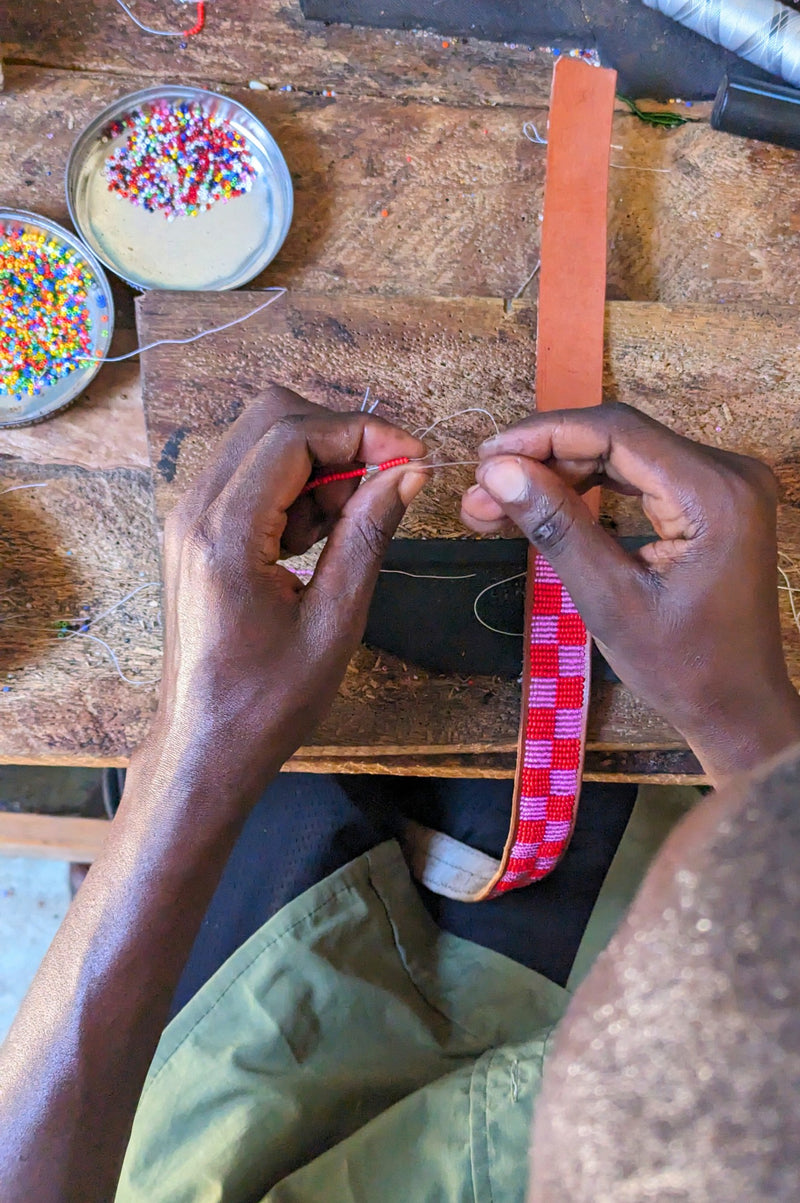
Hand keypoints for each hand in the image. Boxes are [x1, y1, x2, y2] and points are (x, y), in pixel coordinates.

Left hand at [150, 386, 426, 805]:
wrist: (205, 748)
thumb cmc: (268, 702)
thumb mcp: (336, 622)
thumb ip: (368, 535)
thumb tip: (408, 473)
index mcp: (225, 535)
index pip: (293, 435)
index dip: (361, 432)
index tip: (411, 457)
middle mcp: (195, 512)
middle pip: (270, 417)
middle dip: (339, 438)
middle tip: (381, 486)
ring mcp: (189, 519)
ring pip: (260, 442)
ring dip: (317, 465)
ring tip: (343, 530)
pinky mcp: (196, 532)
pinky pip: (250, 476)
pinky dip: (293, 489)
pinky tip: (313, 541)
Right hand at [461, 402, 799, 781]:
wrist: (736, 706)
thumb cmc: (683, 667)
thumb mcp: (610, 601)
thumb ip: (557, 527)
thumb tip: (497, 473)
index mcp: (714, 493)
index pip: (617, 433)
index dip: (544, 436)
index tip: (486, 458)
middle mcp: (726, 473)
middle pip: (618, 439)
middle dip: (544, 460)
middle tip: (481, 492)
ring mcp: (721, 484)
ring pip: (623, 454)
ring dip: (559, 474)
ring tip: (496, 503)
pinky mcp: (710, 499)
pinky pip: (639, 476)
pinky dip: (588, 488)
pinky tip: (542, 504)